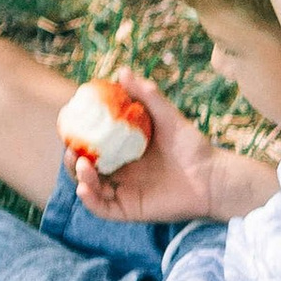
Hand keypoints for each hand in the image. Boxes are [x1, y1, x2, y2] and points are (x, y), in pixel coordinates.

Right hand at [64, 74, 233, 225]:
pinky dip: (90, 200)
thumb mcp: (167, 116)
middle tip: (70, 147)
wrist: (212, 176)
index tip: (68, 125)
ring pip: (90, 188)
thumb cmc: (192, 145)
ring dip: (79, 177)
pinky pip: (103, 209)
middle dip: (72, 159)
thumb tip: (122, 71)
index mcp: (123, 152)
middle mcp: (120, 172)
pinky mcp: (130, 209)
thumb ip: (146, 95)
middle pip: (85, 168)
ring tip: (81, 163)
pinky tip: (85, 187)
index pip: (92, 145)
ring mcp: (124, 191)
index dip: (77, 138)